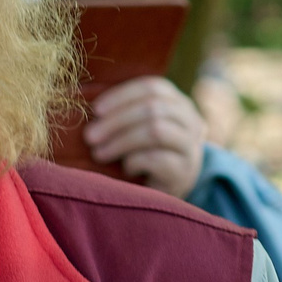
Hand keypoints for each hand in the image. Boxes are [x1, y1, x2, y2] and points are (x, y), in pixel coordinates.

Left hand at [83, 77, 206, 199]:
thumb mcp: (136, 130)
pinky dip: (134, 162)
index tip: (96, 110)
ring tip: (99, 153)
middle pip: (153, 108)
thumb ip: (123, 114)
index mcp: (177, 103)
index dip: (122, 95)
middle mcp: (190, 120)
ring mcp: (190, 146)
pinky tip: (125, 169)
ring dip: (121, 141)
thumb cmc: (144, 157)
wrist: (166, 193)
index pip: (153, 87)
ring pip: (156, 130)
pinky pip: (157, 159)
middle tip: (90, 136)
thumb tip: (91, 109)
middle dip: (116, 120)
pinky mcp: (183, 171)